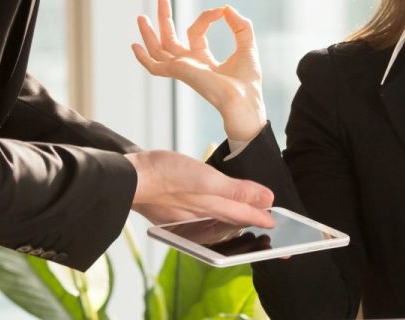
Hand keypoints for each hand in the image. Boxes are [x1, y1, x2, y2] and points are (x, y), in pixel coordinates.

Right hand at [127, 150, 275, 227]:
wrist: (127, 177)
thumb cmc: (164, 176)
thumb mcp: (207, 180)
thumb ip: (237, 191)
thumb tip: (266, 200)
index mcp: (213, 209)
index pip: (246, 216)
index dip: (263, 218)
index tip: (278, 224)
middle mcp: (202, 215)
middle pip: (234, 221)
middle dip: (251, 224)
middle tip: (267, 228)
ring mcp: (187, 214)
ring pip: (217, 219)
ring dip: (233, 220)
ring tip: (245, 221)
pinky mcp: (173, 210)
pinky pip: (201, 215)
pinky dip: (212, 215)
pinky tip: (210, 213)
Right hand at [132, 0, 266, 141]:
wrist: (244, 98)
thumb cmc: (247, 81)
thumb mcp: (247, 46)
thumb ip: (241, 26)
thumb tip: (227, 9)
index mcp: (203, 60)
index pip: (196, 31)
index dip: (207, 17)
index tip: (221, 11)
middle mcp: (189, 64)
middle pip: (170, 39)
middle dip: (165, 19)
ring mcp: (182, 69)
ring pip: (158, 50)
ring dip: (149, 33)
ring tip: (141, 16)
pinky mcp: (179, 72)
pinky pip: (155, 67)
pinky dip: (143, 58)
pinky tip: (134, 46)